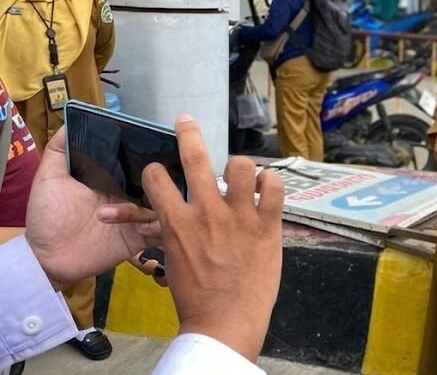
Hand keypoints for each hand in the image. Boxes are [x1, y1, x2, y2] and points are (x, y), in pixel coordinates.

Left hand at [25, 128, 160, 289]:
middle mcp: (130, 195)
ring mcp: (136, 217)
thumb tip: (71, 121)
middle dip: (162, 178)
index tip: (160, 144)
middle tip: (157, 177)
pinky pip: (161, 229)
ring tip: (125, 210)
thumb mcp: (49, 178)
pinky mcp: (139, 238)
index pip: (140, 161)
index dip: (152, 153)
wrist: (46, 256)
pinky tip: (141, 227)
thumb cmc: (48, 216)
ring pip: (162, 204)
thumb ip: (59, 150)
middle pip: (159, 181)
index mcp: (114, 178)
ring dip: (149, 206)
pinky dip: (157, 226)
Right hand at [142, 117, 283, 362]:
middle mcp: (206, 211)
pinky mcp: (267, 225)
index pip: (156, 178)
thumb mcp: (173, 261)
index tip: (160, 168)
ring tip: (243, 172)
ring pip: (241, 165)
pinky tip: (268, 184)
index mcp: (176, 222)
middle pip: (194, 157)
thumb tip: (170, 222)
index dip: (156, 169)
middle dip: (188, 133)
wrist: (225, 321)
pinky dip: (272, 180)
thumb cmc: (196, 298)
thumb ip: (173, 234)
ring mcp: (239, 216)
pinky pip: (274, 187)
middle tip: (186, 120)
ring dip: (240, 164)